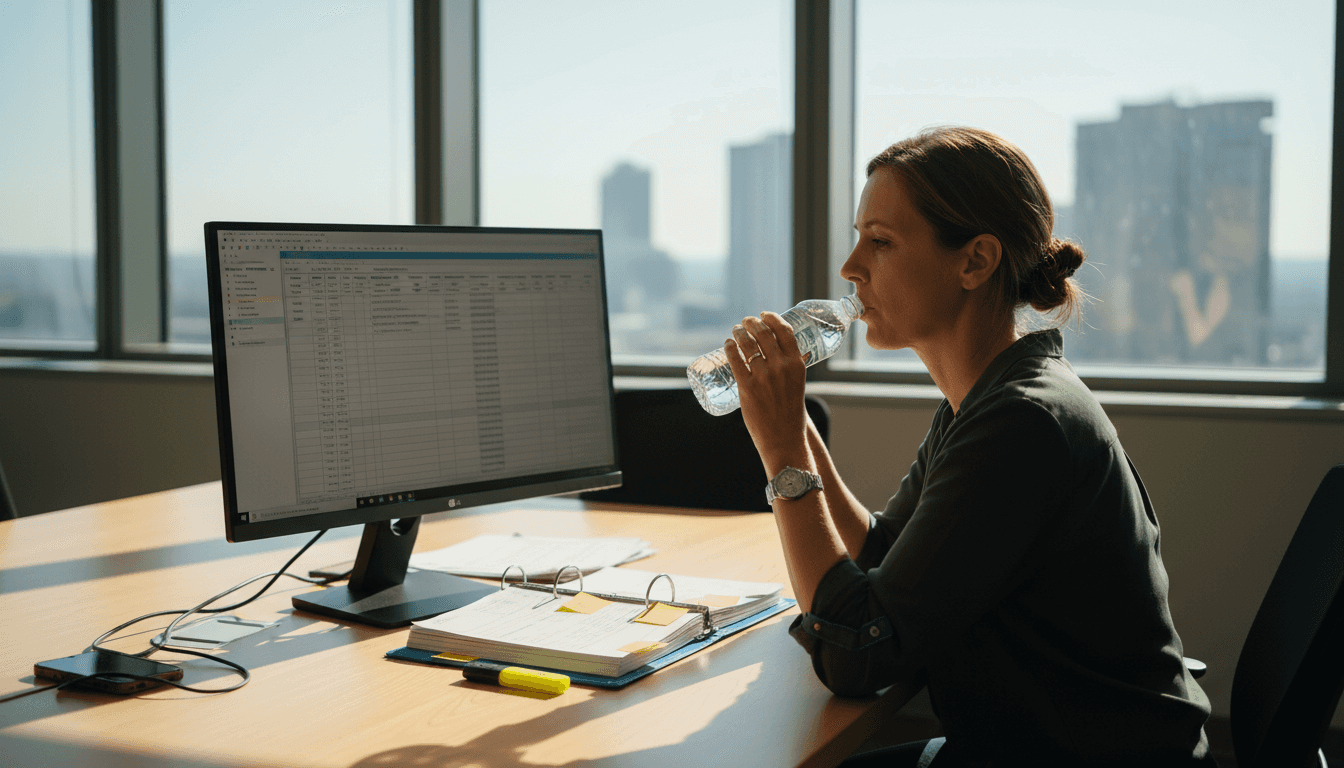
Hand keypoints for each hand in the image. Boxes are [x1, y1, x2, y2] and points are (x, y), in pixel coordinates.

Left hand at [724, 313, 810, 472]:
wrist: (784, 439)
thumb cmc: (791, 414)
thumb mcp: (798, 385)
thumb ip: (790, 370)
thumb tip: (781, 357)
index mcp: (797, 364)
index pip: (784, 331)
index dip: (772, 318)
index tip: (764, 314)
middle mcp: (781, 367)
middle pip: (763, 333)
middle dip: (752, 323)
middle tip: (745, 322)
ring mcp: (763, 377)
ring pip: (747, 344)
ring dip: (739, 332)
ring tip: (735, 330)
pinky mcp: (747, 388)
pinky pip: (735, 361)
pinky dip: (730, 348)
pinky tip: (728, 344)